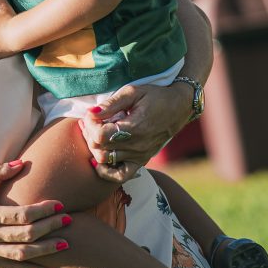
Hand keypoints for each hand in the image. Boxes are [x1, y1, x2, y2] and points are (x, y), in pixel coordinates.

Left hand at [79, 82, 193, 182]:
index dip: (90, 124)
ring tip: (94, 132)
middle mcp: (137, 146)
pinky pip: (120, 175)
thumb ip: (111, 104)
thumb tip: (92, 113)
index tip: (90, 114)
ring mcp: (139, 156)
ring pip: (105, 161)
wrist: (178, 107)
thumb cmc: (155, 96)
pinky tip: (98, 159)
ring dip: (94, 147)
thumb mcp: (133, 92)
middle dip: (88, 134)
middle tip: (88, 121)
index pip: (101, 136)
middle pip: (100, 149)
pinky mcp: (141, 161)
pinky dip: (106, 171)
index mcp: (135, 128)